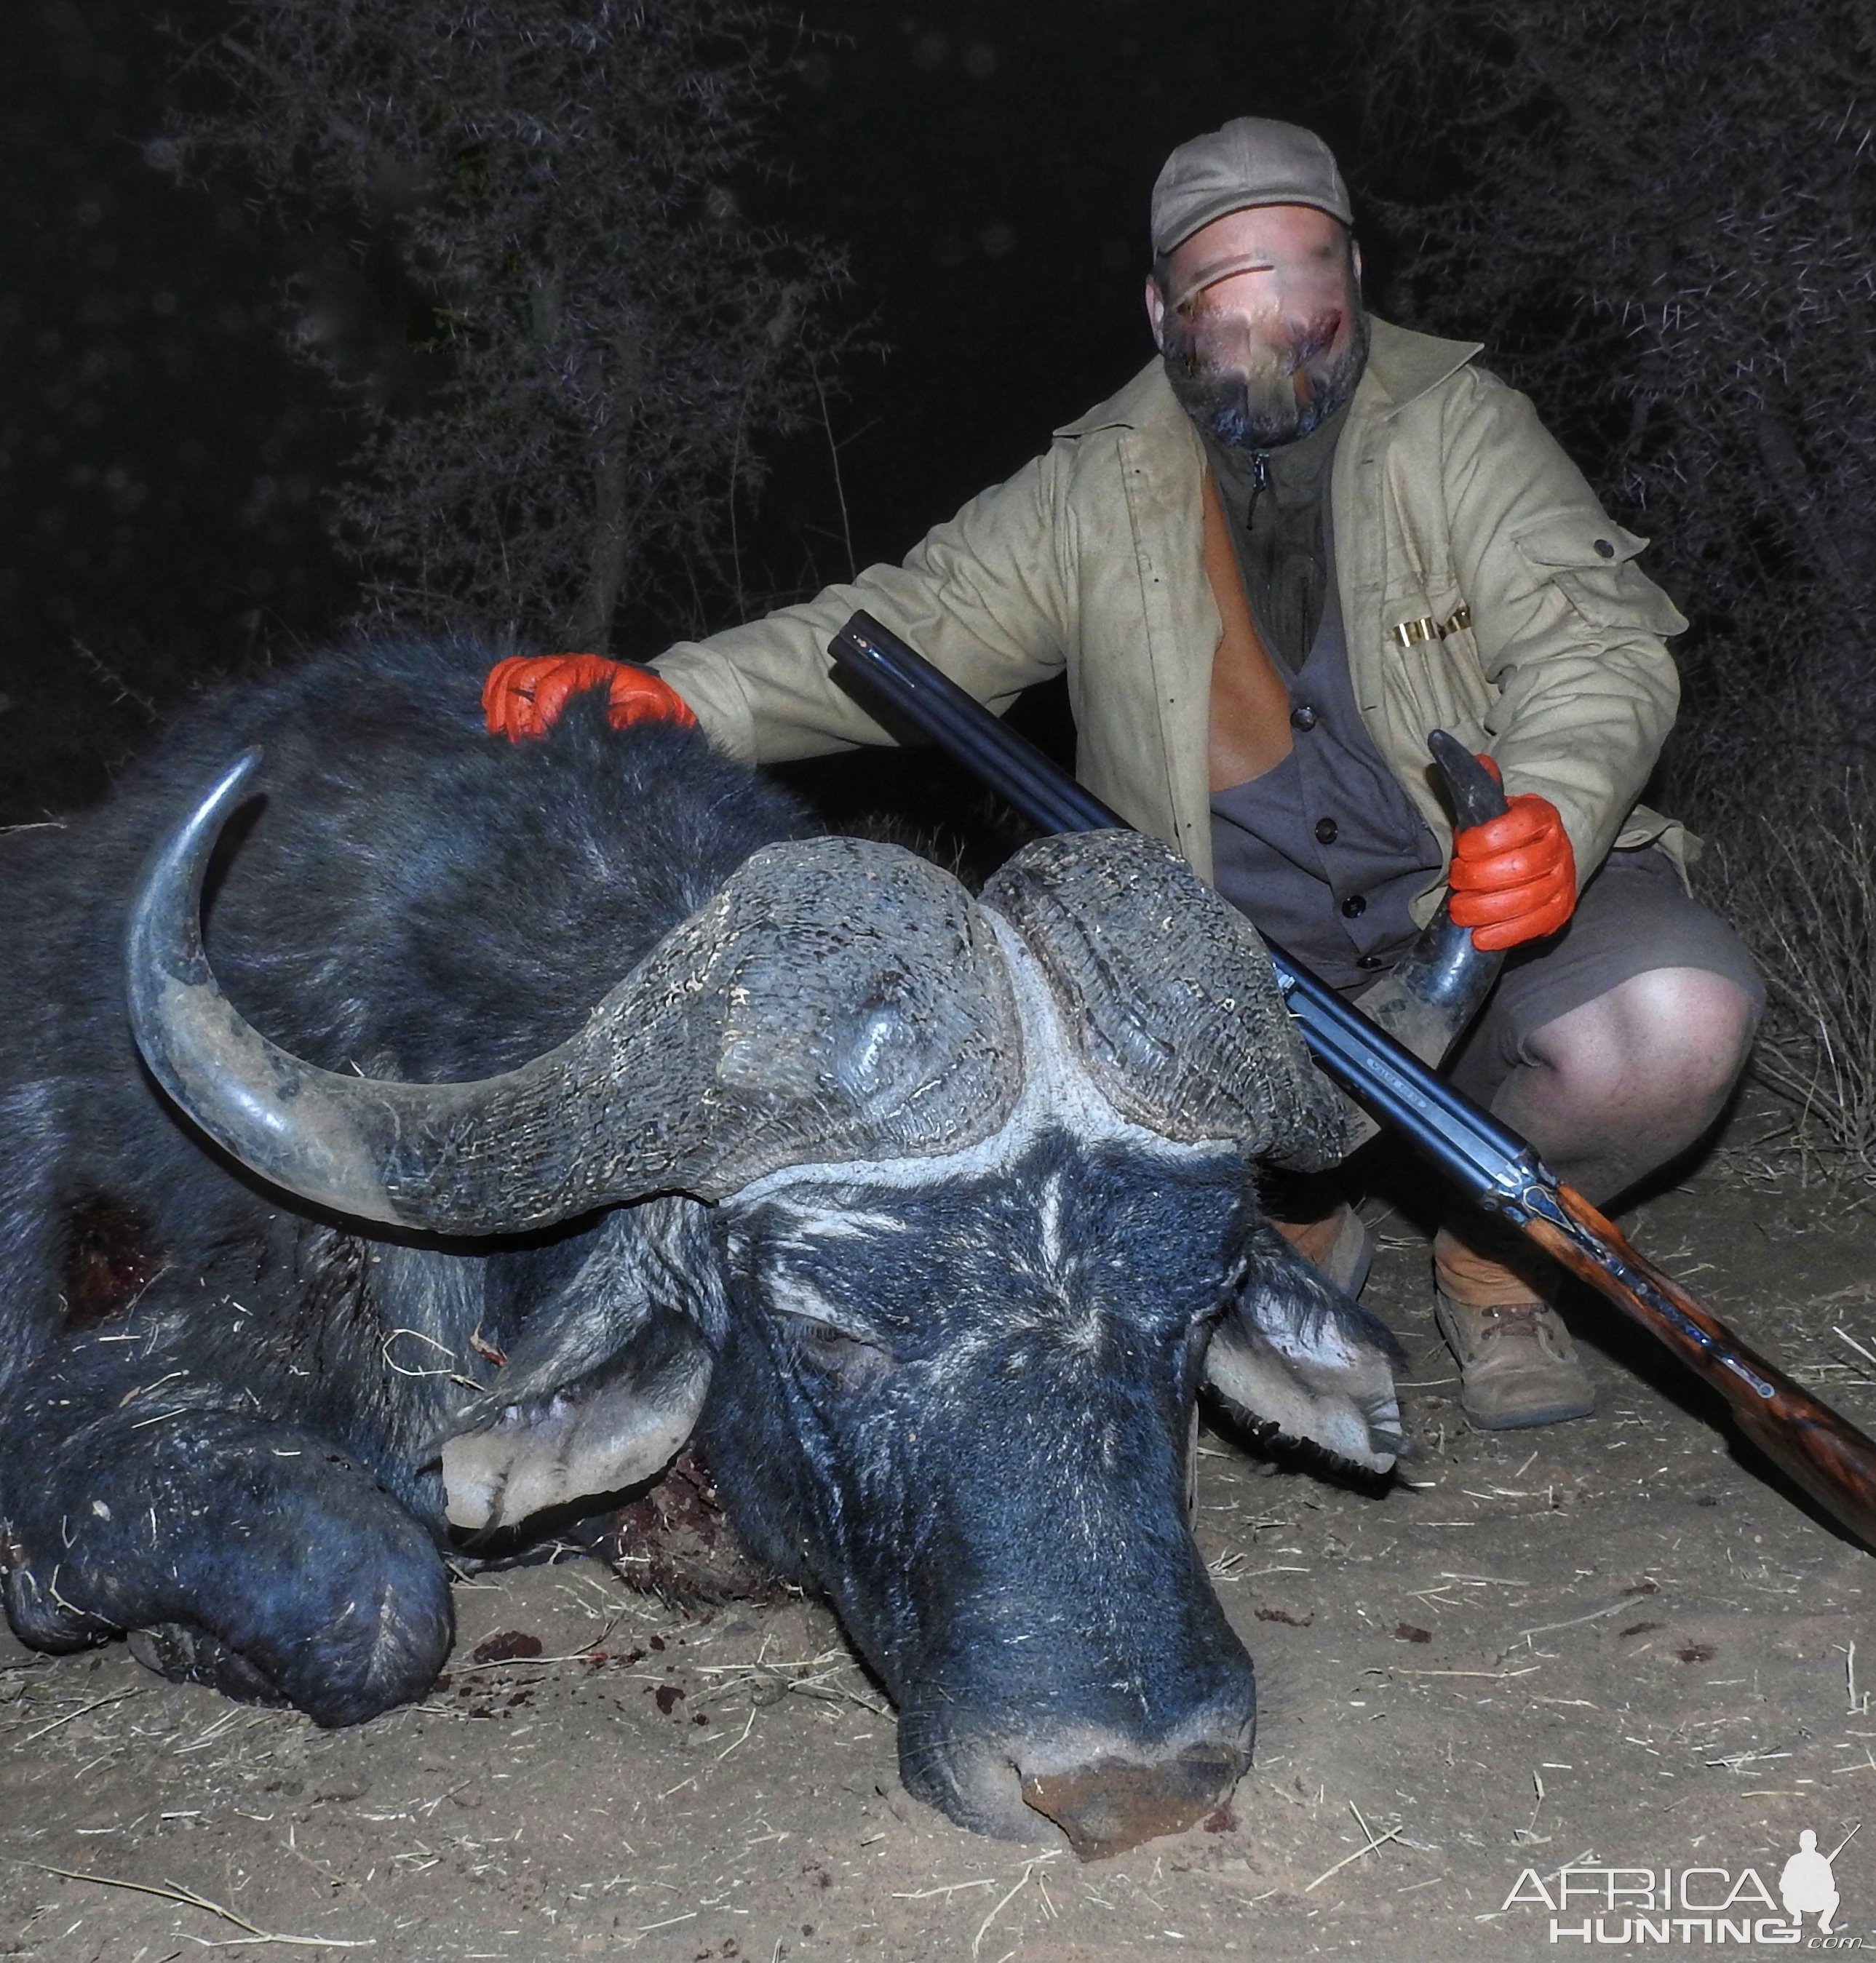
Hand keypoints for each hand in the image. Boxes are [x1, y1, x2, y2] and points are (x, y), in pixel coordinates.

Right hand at [483, 654, 695, 740]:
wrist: (655, 692)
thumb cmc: (652, 703)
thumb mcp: (650, 711)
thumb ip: (628, 717)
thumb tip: (601, 729)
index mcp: (591, 669)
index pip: (553, 685)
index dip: (542, 715)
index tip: (540, 742)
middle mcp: (566, 663)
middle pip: (523, 677)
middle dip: (517, 715)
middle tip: (520, 747)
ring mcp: (550, 666)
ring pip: (510, 673)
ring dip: (501, 705)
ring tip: (503, 737)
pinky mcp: (542, 675)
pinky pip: (507, 672)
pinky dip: (495, 691)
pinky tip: (495, 717)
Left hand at [1446, 759, 1575, 950]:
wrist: (1530, 859)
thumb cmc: (1500, 835)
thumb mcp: (1489, 807)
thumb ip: (1478, 784)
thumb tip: (1461, 753)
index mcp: (1542, 816)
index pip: (1519, 826)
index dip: (1485, 840)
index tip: (1461, 848)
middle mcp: (1559, 847)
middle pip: (1519, 868)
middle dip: (1478, 878)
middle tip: (1456, 881)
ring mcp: (1563, 881)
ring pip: (1526, 900)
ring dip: (1485, 909)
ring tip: (1460, 911)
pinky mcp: (1560, 911)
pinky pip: (1536, 927)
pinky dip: (1505, 935)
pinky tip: (1480, 937)